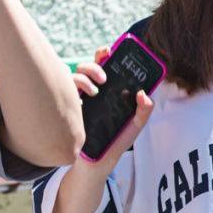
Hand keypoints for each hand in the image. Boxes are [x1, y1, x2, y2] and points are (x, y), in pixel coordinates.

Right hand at [73, 45, 153, 170]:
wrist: (94, 164)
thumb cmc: (114, 144)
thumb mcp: (134, 127)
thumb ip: (144, 111)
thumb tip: (144, 94)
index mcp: (110, 93)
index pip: (108, 69)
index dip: (109, 56)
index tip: (113, 49)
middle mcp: (93, 92)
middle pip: (91, 66)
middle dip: (98, 58)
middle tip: (107, 64)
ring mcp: (80, 98)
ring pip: (78, 71)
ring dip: (89, 71)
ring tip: (98, 85)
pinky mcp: (69, 105)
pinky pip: (69, 85)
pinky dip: (79, 83)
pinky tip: (88, 94)